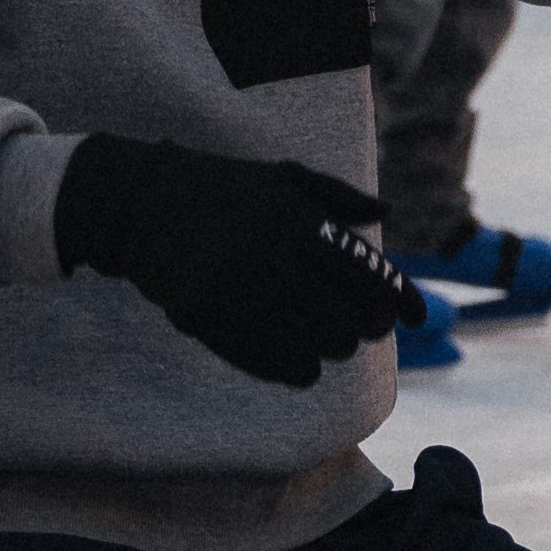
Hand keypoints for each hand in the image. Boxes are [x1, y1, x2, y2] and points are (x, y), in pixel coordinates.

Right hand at [53, 135, 418, 387]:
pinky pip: (266, 363)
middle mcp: (272, 255)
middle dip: (360, 332)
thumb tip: (388, 216)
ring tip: (325, 349)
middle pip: (345, 323)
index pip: (370, 277)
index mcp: (299, 220)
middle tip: (357, 331)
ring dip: (326, 355)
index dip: (399, 303)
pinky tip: (300, 368)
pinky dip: (293, 372)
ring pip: (310, 351)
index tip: (411, 318)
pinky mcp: (205, 318)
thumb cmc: (223, 189)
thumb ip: (339, 197)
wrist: (140, 203)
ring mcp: (237, 290)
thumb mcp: (283, 177)